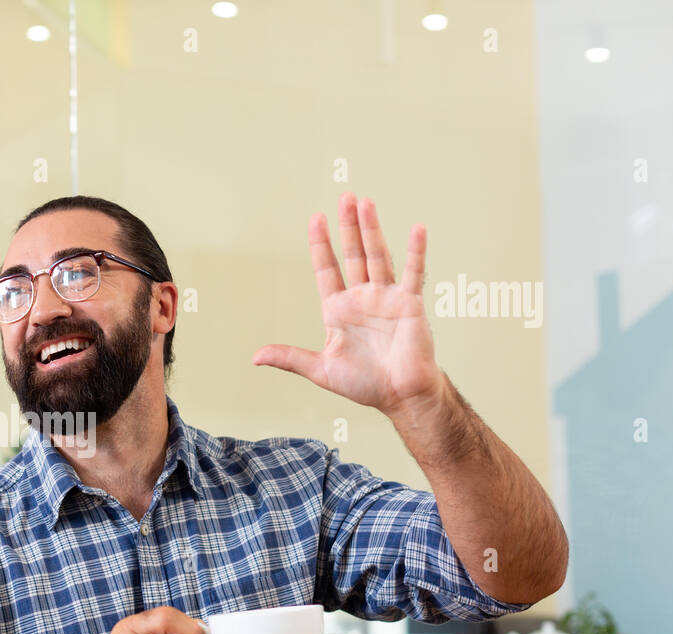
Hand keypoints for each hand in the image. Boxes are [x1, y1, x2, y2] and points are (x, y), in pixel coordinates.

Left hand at [252, 192, 445, 418]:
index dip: (320, 245)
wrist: (400, 396)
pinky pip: (413, 273)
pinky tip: (416, 229)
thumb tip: (256, 357)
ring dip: (371, 230)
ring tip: (366, 203)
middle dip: (347, 226)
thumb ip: (291, 358)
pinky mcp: (410, 304)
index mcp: (339, 309)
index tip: (315, 219)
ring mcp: (386, 297)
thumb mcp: (321, 369)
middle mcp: (362, 297)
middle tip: (345, 197)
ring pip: (377, 256)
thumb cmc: (364, 383)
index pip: (327, 269)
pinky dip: (416, 251)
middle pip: (352, 254)